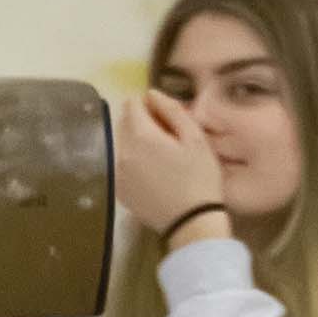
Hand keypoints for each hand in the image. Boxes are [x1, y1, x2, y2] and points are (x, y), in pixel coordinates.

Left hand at [116, 90, 226, 238]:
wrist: (192, 223)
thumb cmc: (199, 176)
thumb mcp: (195, 137)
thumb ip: (171, 110)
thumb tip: (151, 93)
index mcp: (140, 137)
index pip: (132, 104)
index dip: (151, 104)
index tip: (168, 116)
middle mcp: (122, 153)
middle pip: (126, 123)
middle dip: (144, 122)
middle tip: (170, 136)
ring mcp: (118, 174)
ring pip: (124, 143)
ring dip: (139, 142)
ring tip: (164, 156)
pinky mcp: (120, 191)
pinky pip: (123, 164)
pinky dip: (135, 161)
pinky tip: (156, 173)